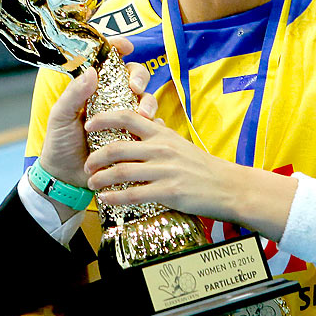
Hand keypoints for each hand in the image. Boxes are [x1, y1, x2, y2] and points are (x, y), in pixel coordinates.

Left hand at [37, 36, 155, 205]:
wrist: (66, 178)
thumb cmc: (60, 144)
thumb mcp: (61, 117)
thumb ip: (73, 94)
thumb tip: (91, 71)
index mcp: (93, 90)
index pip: (109, 62)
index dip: (119, 49)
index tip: (126, 46)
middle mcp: (112, 100)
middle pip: (134, 77)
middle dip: (140, 77)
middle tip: (135, 88)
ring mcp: (125, 119)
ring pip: (145, 100)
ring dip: (149, 102)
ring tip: (144, 115)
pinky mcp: (134, 138)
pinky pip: (151, 127)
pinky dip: (155, 125)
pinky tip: (152, 129)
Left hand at [83, 108, 238, 221]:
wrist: (229, 187)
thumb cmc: (204, 167)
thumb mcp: (180, 144)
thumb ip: (159, 137)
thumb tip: (141, 128)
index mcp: (163, 134)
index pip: (127, 117)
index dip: (103, 118)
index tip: (89, 124)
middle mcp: (161, 149)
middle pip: (117, 147)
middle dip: (95, 156)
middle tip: (86, 163)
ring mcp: (165, 170)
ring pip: (121, 171)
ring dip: (100, 178)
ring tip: (91, 183)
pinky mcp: (168, 192)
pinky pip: (134, 194)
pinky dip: (115, 197)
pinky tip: (106, 199)